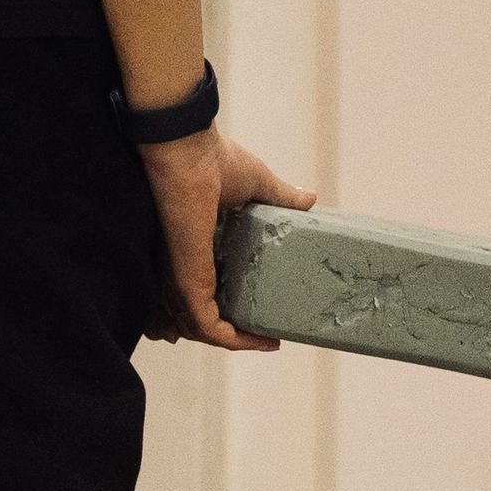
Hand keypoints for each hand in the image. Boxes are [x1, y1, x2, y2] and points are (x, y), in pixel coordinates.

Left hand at [138, 129, 315, 349]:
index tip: (255, 317)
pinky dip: (232, 340)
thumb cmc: (210, 158)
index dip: (222, 309)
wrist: (188, 149)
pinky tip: (261, 341)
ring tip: (265, 341)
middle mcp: (180, 267)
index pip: (199, 292)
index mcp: (193, 248)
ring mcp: (181, 276)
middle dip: (227, 334)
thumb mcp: (256, 186)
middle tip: (264, 338)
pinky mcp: (187, 280)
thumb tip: (310, 200)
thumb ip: (280, 198)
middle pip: (194, 317)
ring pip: (199, 328)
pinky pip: (207, 326)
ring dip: (235, 341)